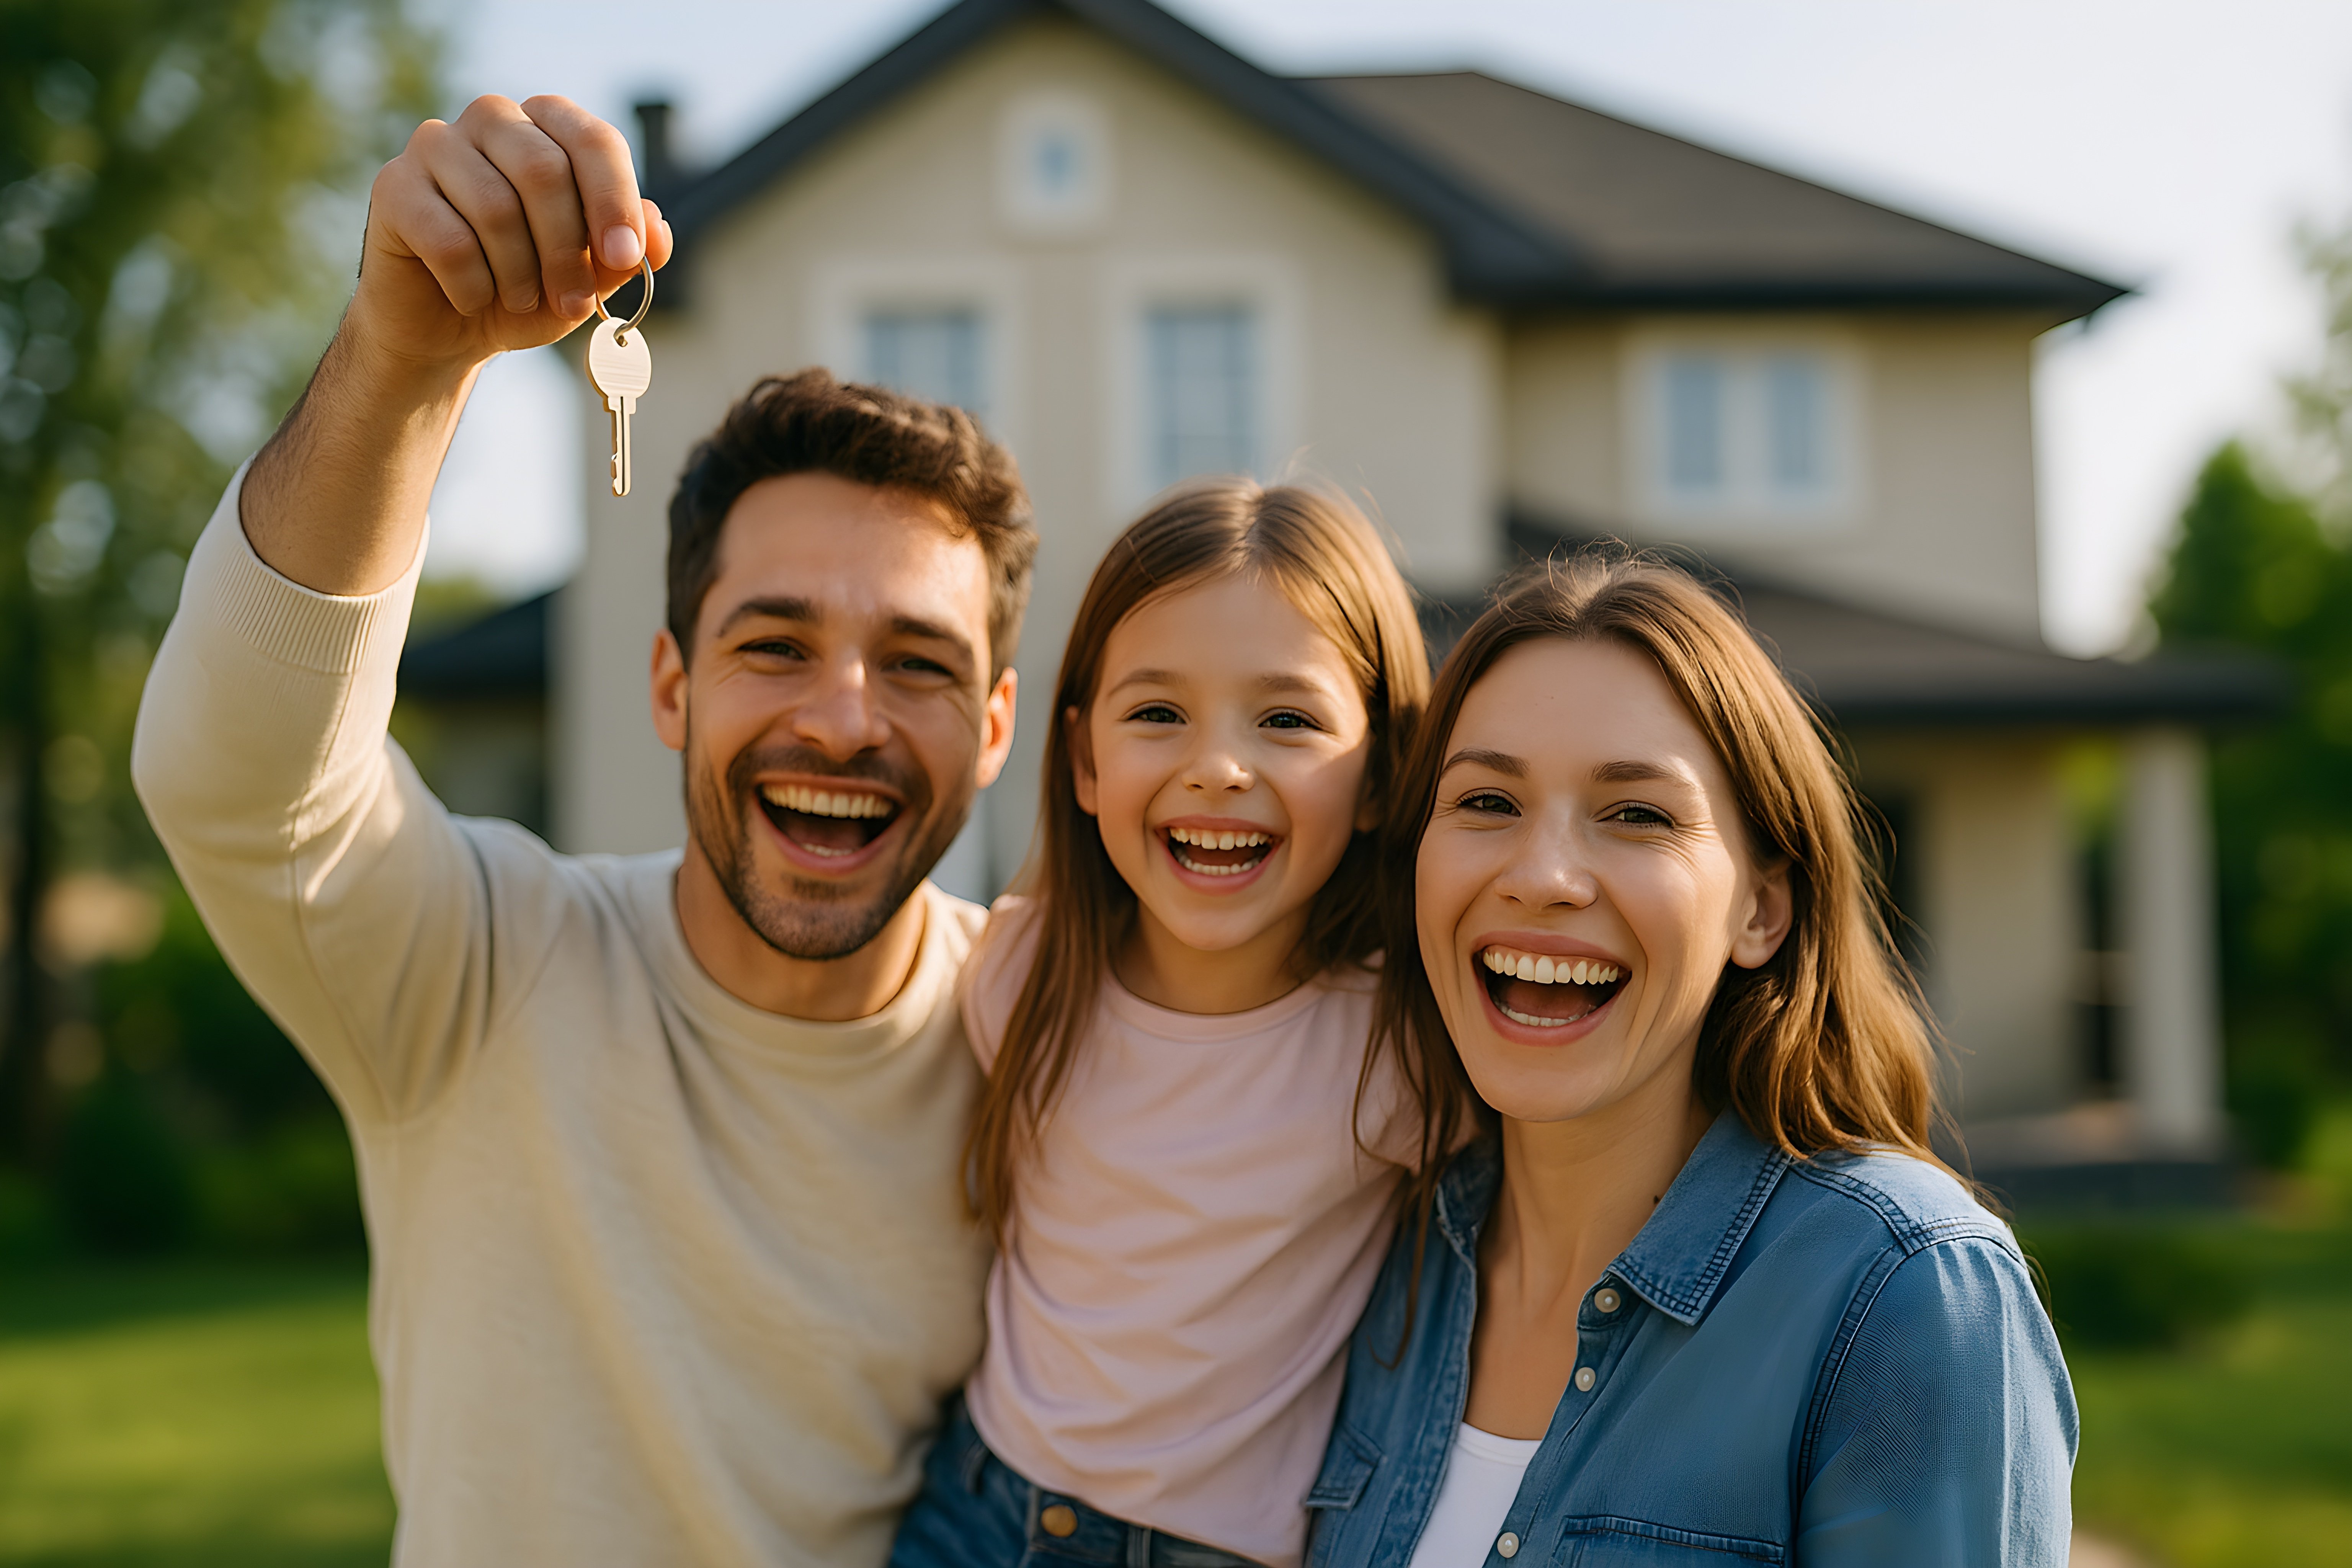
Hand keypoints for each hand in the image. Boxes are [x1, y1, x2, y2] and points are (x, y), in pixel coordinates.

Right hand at [347, 94, 674, 374]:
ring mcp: (436, 145)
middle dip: (567, 251)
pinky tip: (472, 298)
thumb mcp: (588, 278)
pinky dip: (473, 287)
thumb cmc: (525, 289)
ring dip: (520, 275)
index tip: (624, 256)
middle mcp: (492, 120)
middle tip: (573, 303)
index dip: (614, 200)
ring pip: (495, 207)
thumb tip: (657, 231)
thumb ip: (626, 253)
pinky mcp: (393, 185)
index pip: (593, 140)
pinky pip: (449, 240)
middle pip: (544, 170)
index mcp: (546, 128)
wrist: (447, 326)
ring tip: (519, 299)